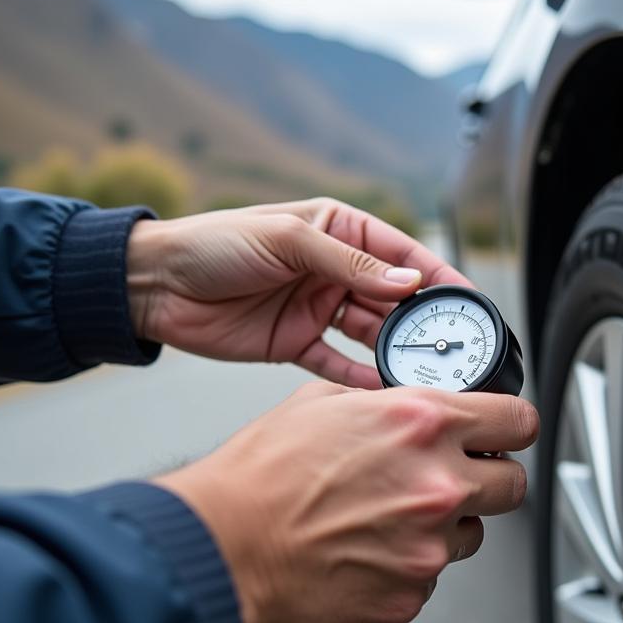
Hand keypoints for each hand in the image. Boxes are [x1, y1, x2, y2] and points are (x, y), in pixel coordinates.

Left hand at [126, 198, 469, 387]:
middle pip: (392, 299)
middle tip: (453, 347)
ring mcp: (315, 309)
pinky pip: (337, 364)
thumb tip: (408, 280)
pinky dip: (359, 379)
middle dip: (422, 322)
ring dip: (396, 352)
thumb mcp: (288, 241)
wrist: (154, 285)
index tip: (468, 301)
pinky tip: (384, 392)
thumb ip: (350, 263)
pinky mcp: (295, 344)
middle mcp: (333, 270)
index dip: (436, 276)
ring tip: (425, 374)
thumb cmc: (214, 244)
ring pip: (370, 334)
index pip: (400, 253)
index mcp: (337, 230)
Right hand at [154, 382, 538, 622]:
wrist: (222, 548)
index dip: (514, 425)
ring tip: (385, 518)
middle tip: (455, 478)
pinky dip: (407, 565)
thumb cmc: (258, 479)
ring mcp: (427, 546)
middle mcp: (435, 483)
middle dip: (490, 478)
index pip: (516, 420)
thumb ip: (382, 404)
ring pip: (472, 534)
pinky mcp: (409, 597)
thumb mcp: (321, 403)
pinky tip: (364, 550)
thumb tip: (404, 408)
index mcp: (420, 424)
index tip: (508, 432)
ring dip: (444, 524)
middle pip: (513, 483)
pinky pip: (430, 577)